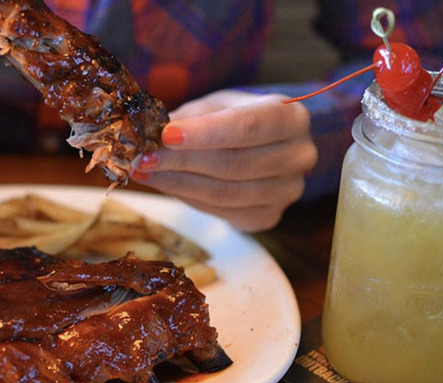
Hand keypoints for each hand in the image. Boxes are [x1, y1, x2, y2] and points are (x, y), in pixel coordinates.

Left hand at [130, 90, 316, 231]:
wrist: (264, 145)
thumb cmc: (236, 119)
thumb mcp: (217, 105)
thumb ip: (189, 119)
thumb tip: (149, 135)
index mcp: (291, 117)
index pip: (247, 127)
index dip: (205, 133)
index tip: (166, 135)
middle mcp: (299, 156)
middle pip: (234, 164)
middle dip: (181, 162)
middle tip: (143, 157)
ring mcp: (287, 191)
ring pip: (225, 193)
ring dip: (178, 184)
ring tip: (145, 171)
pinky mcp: (269, 216)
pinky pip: (223, 212)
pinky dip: (189, 199)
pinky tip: (166, 185)